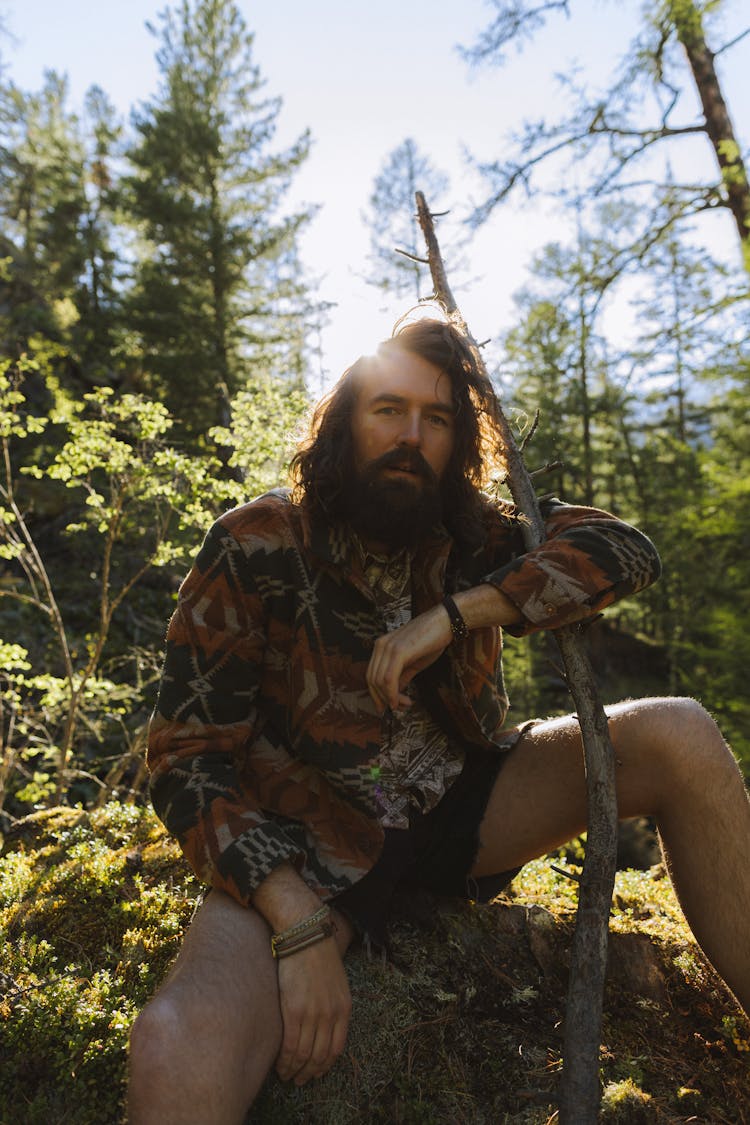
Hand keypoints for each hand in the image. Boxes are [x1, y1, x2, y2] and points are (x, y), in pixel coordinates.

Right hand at [275, 935, 351, 1084]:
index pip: (336, 1049)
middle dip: (309, 1073)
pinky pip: (290, 1045)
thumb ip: (334, 1006)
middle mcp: (330, 1015)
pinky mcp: (293, 1010)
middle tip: (299, 1081)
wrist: (306, 934)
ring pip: (304, 1054)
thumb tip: (325, 1027)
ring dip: (295, 1070)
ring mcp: (313, 1014)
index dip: (324, 1066)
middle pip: (320, 1056)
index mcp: (344, 1009)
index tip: (315, 1073)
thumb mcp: (337, 983)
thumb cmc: (319, 956)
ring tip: (287, 1076)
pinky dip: (284, 1060)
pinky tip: (279, 1065)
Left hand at [367, 604, 451, 712]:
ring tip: (405, 704)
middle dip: (383, 699)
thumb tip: (394, 693)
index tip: (389, 706)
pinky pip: (389, 679)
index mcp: (382, 646)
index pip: (371, 675)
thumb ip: (401, 676)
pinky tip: (400, 701)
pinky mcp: (399, 651)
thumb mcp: (413, 661)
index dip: (377, 694)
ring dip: (390, 699)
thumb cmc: (432, 639)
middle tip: (399, 708)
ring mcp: (388, 647)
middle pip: (372, 680)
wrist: (446, 622)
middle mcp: (381, 646)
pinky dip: (392, 694)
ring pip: (379, 682)